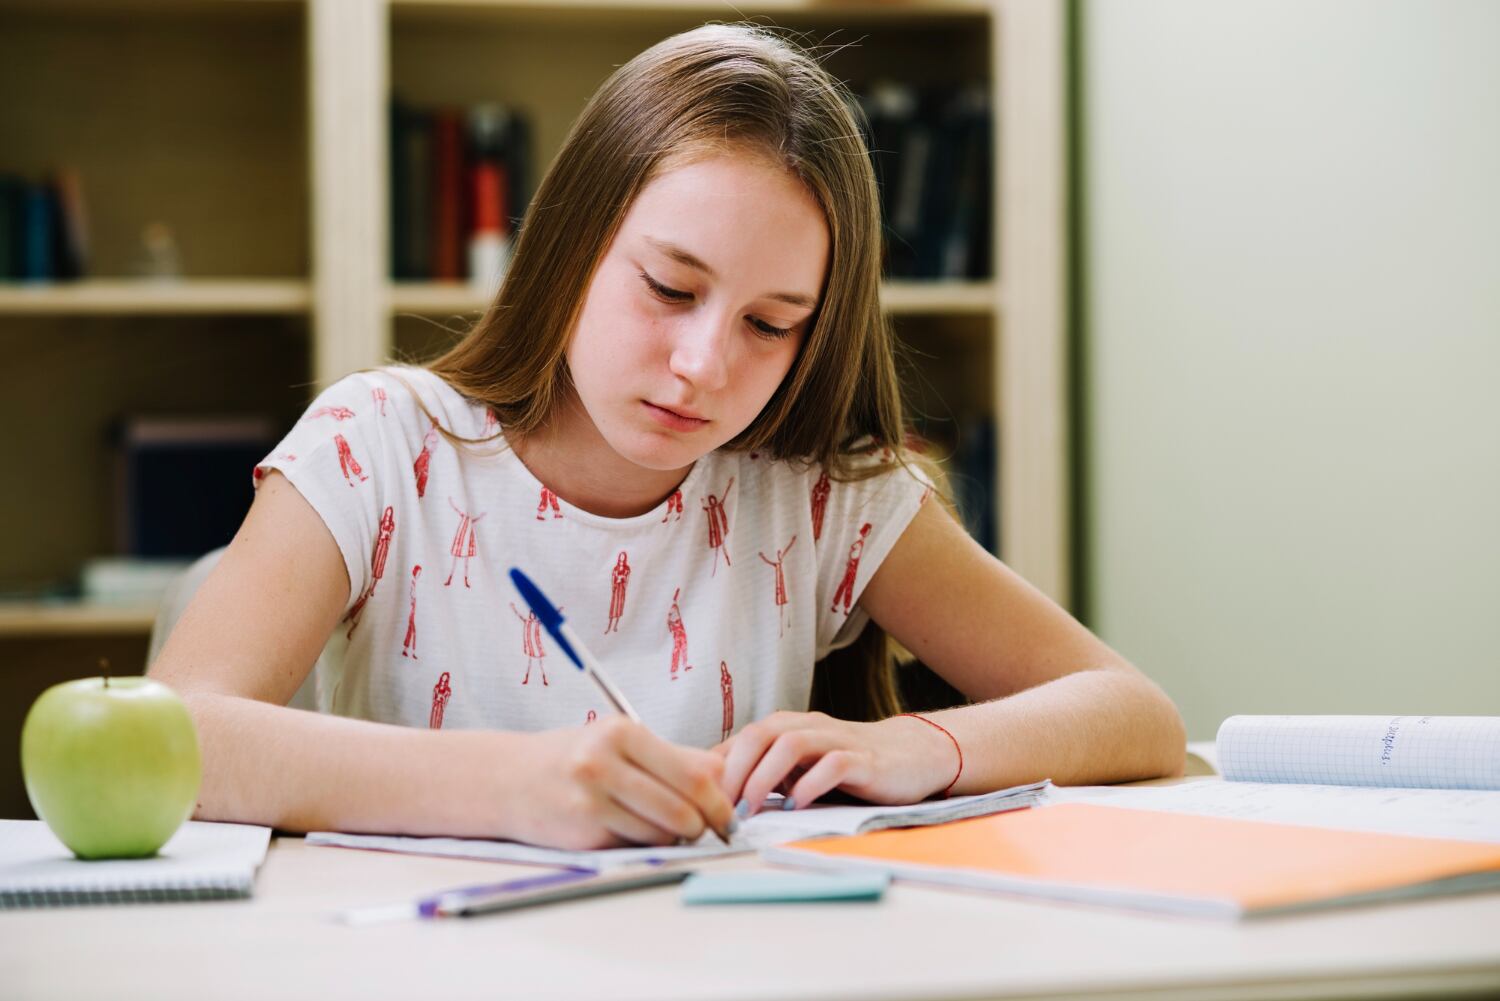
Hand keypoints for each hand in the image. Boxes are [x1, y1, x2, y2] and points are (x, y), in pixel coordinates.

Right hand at [506, 718, 734, 849]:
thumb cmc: (574, 757)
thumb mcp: (621, 742)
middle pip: (682, 809)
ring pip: (661, 834)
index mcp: (622, 732)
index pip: (694, 775)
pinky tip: (628, 830)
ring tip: (661, 825)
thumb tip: (724, 775)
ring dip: (672, 838)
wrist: (508, 779)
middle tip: (704, 829)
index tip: (728, 815)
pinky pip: (635, 847)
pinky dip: (643, 845)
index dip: (719, 802)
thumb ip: (675, 757)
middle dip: (702, 826)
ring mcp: (590, 801)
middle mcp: (603, 763)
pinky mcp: (582, 834)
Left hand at [714, 711, 958, 816]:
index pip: (743, 737)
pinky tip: (797, 806)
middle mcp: (810, 727)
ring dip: (763, 777)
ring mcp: (837, 740)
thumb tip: (720, 797)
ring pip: (790, 743)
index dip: (718, 766)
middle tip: (720, 806)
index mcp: (790, 727)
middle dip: (734, 770)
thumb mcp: (803, 768)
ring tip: (749, 809)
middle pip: (760, 733)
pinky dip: (809, 785)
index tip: (701, 799)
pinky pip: (832, 764)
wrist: (912, 756)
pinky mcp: (864, 761)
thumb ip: (769, 775)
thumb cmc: (849, 767)